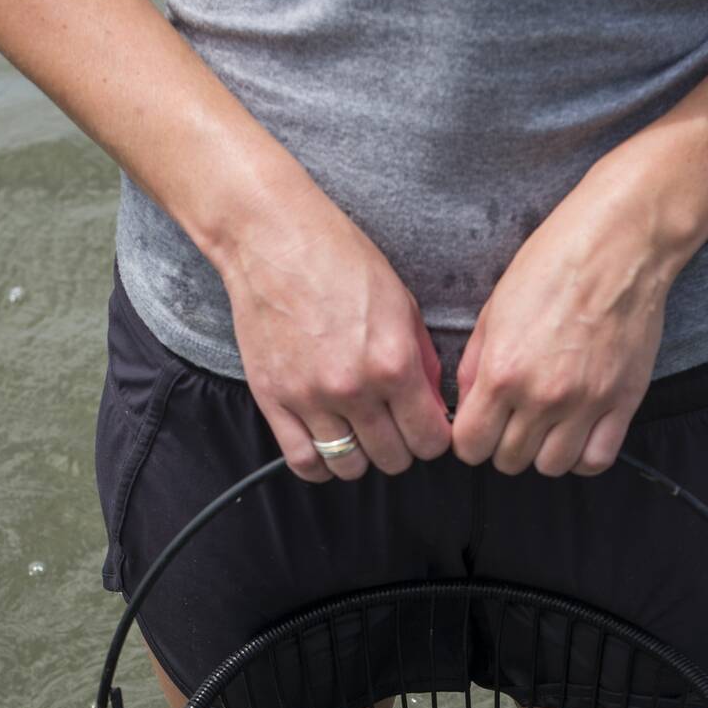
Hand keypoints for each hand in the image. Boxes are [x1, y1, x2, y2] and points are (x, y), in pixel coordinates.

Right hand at [221, 180, 450, 482]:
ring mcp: (310, 398)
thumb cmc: (340, 259)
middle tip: (394, 427)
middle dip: (401, 448)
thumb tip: (431, 403)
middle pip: (393, 459)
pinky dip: (320, 463)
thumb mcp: (402, 303)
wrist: (274, 240)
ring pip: (349, 468)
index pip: (430, 440)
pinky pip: (303, 461)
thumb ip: (422, 360)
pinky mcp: (273, 400)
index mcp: (393, 363)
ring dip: (361, 457)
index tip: (426, 428)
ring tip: (360, 434)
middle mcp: (354, 389)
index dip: (434, 438)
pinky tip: (327, 444)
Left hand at [450, 153, 687, 476]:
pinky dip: (582, 455)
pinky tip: (576, 434)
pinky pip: (596, 460)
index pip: (470, 446)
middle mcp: (542, 396)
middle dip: (503, 445)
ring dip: (542, 453)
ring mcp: (586, 403)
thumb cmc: (553, 266)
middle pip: (508, 461)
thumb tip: (467, 408)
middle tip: (512, 421)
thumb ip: (475, 367)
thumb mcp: (493, 310)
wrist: (619, 246)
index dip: (469, 441)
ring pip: (550, 467)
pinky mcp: (622, 403)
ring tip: (545, 426)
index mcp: (502, 372)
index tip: (478, 429)